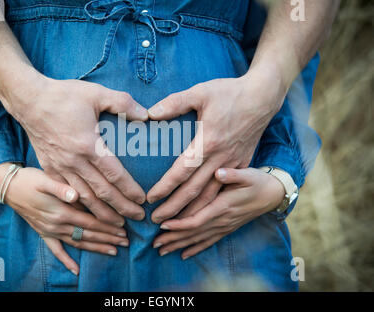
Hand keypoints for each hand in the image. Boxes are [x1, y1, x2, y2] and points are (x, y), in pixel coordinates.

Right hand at [0, 163, 128, 273]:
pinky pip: (56, 250)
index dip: (108, 225)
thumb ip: (61, 188)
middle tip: (126, 241)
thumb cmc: (29, 180)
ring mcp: (50, 230)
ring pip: (78, 242)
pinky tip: (75, 270)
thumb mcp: (45, 179)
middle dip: (108, 238)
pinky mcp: (43, 232)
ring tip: (113, 251)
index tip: (123, 228)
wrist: (8, 187)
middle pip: (88, 234)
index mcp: (61, 211)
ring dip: (96, 247)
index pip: (91, 221)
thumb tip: (76, 195)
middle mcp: (57, 224)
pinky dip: (66, 260)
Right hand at [6, 76, 148, 224]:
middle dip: (121, 208)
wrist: (28, 100)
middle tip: (137, 218)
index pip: (114, 175)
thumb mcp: (97, 93)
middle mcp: (74, 161)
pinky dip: (80, 205)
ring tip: (117, 223)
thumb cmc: (64, 96)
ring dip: (102, 213)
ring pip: (84, 198)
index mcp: (88, 145)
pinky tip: (90, 213)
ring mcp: (60, 167)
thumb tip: (147, 115)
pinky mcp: (49, 168)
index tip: (142, 200)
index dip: (130, 190)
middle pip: (102, 192)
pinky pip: (67, 193)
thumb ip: (124, 103)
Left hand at [147, 73, 284, 223]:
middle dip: (174, 208)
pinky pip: (225, 190)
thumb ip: (174, 103)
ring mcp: (233, 163)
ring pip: (211, 195)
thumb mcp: (200, 92)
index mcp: (208, 142)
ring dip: (193, 212)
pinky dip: (212, 203)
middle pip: (195, 190)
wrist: (263, 97)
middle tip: (156, 220)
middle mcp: (220, 158)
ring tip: (175, 224)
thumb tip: (150, 113)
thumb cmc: (230, 93)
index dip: (165, 187)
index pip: (182, 171)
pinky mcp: (242, 164)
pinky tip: (202, 212)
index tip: (150, 198)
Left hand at [152, 168, 284, 259]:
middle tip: (154, 243)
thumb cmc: (258, 181)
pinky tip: (183, 254)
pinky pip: (209, 242)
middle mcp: (223, 219)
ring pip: (199, 239)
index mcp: (224, 206)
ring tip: (162, 251)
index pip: (198, 219)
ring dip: (180, 246)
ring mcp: (225, 226)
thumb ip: (233, 174)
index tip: (163, 224)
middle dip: (173, 239)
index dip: (179, 224)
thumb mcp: (248, 174)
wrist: (273, 194)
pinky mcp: (227, 228)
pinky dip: (195, 248)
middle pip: (194, 233)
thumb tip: (219, 172)